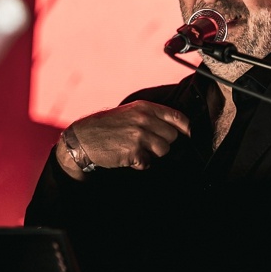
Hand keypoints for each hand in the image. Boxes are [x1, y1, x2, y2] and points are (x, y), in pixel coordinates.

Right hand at [58, 100, 190, 175]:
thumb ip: (150, 116)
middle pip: (172, 136)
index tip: (188, 135)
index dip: (186, 128)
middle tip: (149, 144)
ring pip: (164, 150)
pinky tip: (131, 158)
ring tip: (139, 150)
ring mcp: (139, 136)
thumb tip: (175, 128)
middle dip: (164, 143)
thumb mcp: (129, 111)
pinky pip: (149, 162)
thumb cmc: (106, 125)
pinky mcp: (133, 152)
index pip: (177, 117)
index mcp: (145, 107)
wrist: (83, 138)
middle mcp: (144, 119)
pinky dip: (142, 163)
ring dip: (154, 154)